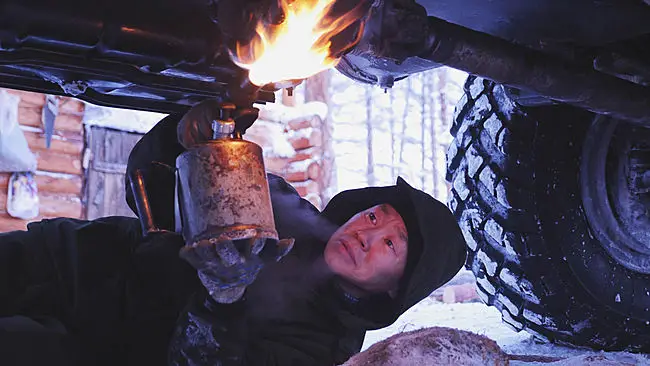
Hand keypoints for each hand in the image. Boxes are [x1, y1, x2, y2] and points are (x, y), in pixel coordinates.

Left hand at [179, 237, 293, 302]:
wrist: (230, 284)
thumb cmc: (249, 263)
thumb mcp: (265, 260)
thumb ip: (277, 251)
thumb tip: (291, 241)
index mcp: (248, 260)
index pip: (254, 252)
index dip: (255, 246)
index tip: (256, 238)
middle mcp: (232, 263)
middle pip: (229, 256)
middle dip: (225, 248)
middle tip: (222, 238)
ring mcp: (217, 265)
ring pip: (209, 258)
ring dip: (205, 251)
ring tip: (201, 243)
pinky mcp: (203, 266)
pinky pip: (194, 262)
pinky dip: (189, 256)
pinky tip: (185, 249)